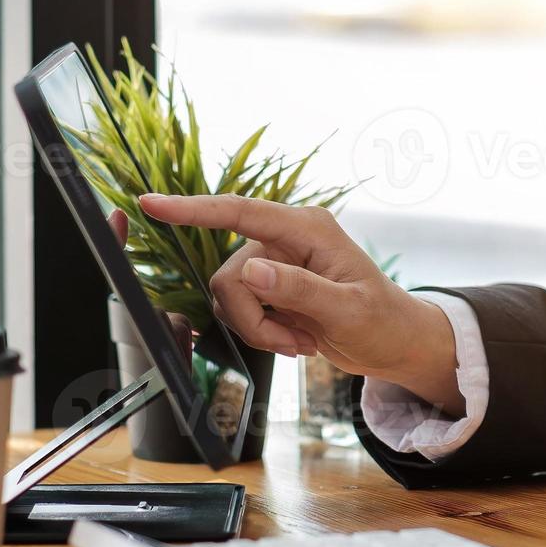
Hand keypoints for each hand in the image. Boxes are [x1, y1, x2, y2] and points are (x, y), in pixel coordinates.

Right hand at [136, 193, 464, 412]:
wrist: (393, 343)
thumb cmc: (382, 321)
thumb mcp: (347, 310)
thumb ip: (298, 289)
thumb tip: (250, 270)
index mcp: (307, 229)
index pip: (240, 212)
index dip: (193, 209)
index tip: (152, 204)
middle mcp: (286, 239)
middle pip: (230, 276)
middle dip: (252, 319)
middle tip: (294, 343)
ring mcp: (276, 262)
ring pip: (230, 297)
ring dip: (259, 330)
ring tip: (301, 341)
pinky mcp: (271, 286)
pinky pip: (239, 310)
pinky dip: (262, 333)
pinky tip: (296, 339)